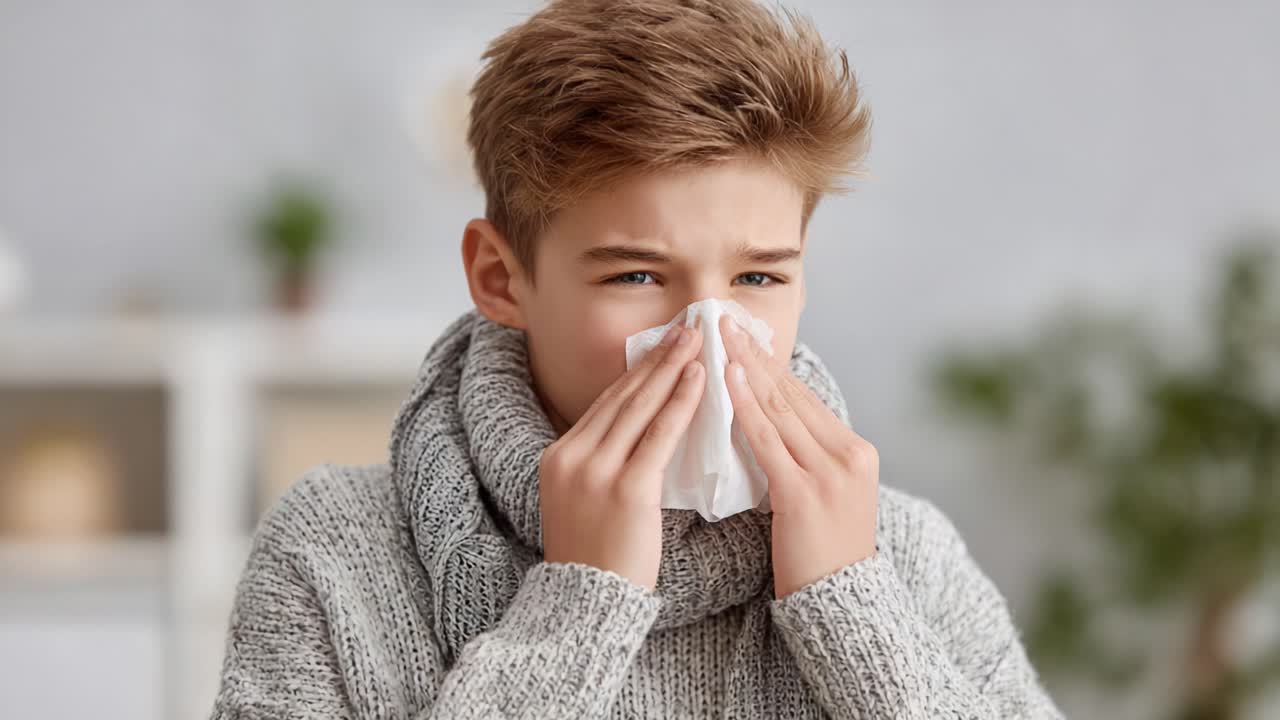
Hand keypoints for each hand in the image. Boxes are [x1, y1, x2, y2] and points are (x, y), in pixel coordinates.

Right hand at [539, 321, 705, 588]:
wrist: (585, 608)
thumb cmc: (596, 562)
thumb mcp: (582, 503)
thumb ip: (603, 466)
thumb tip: (642, 434)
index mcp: (557, 457)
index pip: (605, 404)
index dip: (637, 371)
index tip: (662, 346)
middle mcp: (572, 457)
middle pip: (621, 396)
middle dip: (657, 358)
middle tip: (687, 327)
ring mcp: (595, 471)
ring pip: (640, 407)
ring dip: (672, 369)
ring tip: (697, 341)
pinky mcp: (625, 489)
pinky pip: (658, 437)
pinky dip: (680, 404)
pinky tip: (698, 381)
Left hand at [719, 314, 878, 598]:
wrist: (842, 605)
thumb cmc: (824, 554)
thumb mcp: (827, 496)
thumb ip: (805, 458)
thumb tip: (764, 422)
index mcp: (855, 451)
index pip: (804, 396)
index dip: (770, 363)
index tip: (743, 335)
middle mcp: (848, 454)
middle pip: (792, 393)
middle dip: (756, 353)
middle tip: (724, 319)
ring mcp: (829, 473)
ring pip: (780, 408)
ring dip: (746, 368)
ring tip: (720, 337)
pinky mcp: (804, 493)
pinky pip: (767, 441)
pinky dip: (746, 407)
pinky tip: (728, 381)